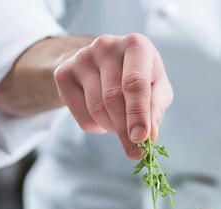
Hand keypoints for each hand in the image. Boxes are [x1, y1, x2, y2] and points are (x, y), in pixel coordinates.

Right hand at [54, 34, 172, 158]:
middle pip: (113, 99)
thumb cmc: (139, 75)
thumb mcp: (157, 86)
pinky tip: (103, 118)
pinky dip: (96, 127)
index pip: (134, 83)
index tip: (141, 139)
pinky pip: (81, 114)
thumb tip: (149, 133)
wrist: (103, 62)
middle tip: (134, 151)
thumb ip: (156, 107)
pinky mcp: (63, 73)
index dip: (138, 113)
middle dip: (125, 130)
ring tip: (120, 126)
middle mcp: (106, 45)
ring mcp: (81, 57)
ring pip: (97, 109)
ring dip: (111, 128)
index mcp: (136, 45)